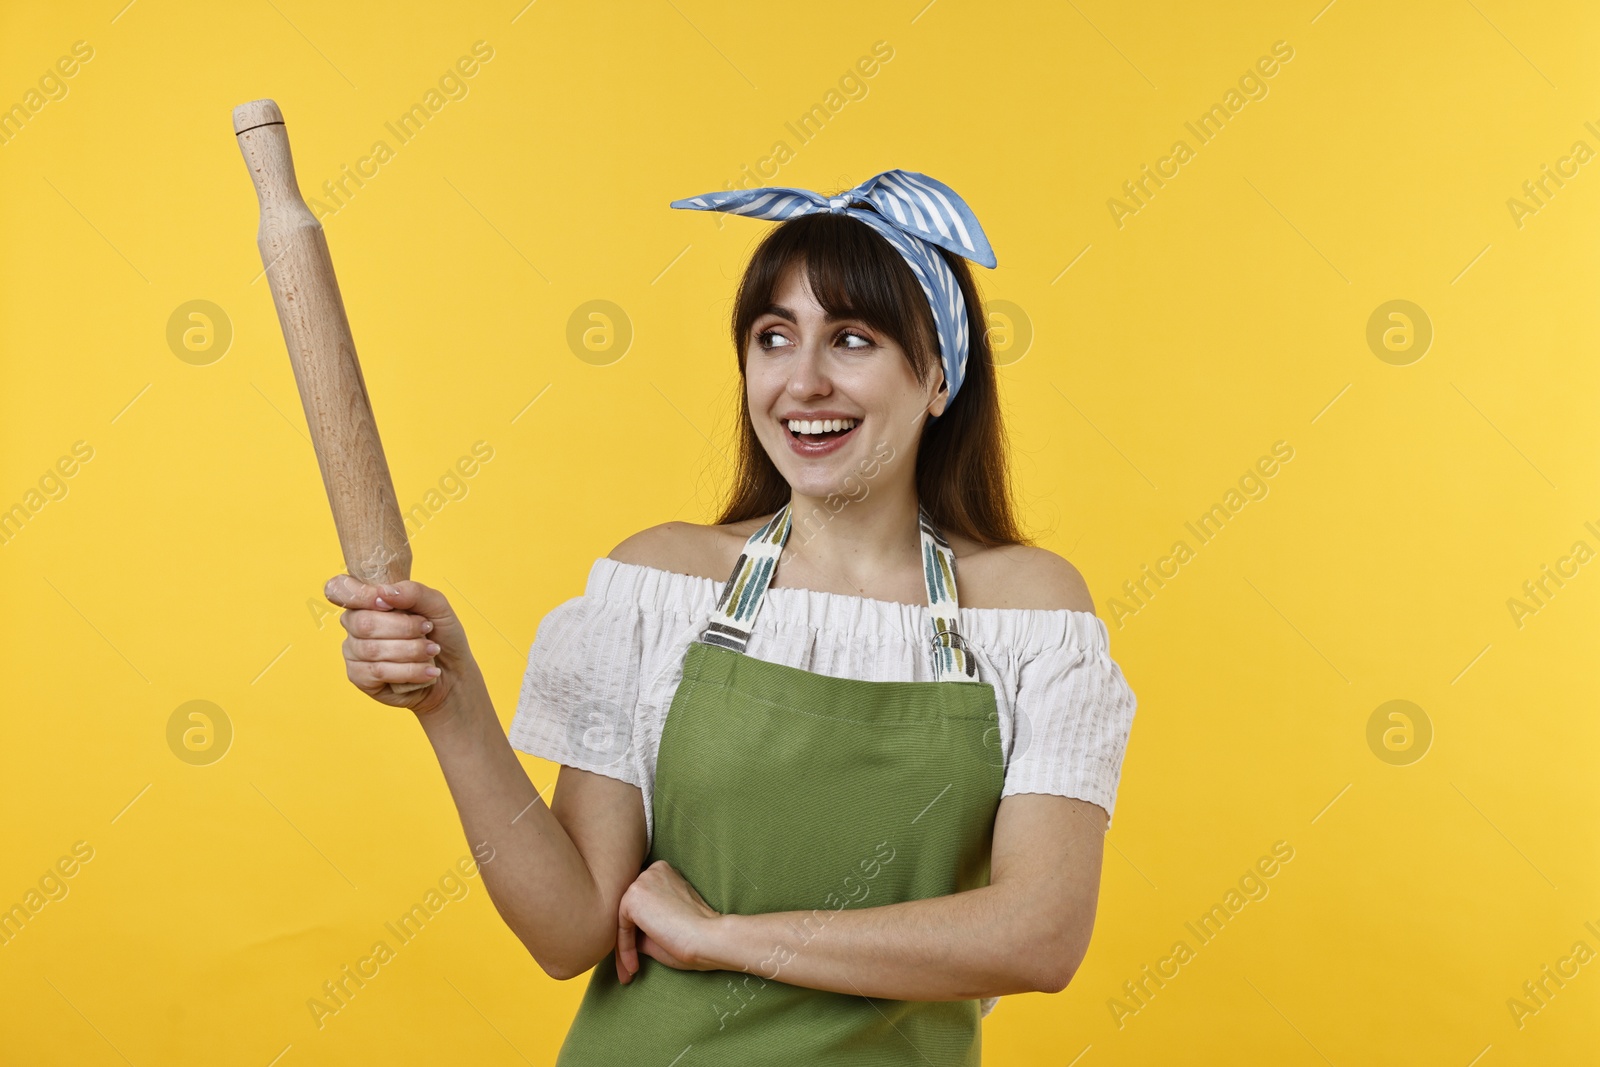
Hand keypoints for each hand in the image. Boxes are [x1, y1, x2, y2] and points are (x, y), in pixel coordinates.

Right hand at [323, 576, 471, 714]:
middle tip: (427, 629)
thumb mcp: (437, 606)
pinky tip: (427, 671)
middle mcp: (354, 624)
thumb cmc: (441, 635)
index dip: (360, 595)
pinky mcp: (360, 677)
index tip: (387, 603)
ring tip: (432, 651)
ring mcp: (354, 651)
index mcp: (367, 600)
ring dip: (411, 650)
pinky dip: (409, 671)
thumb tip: (384, 592)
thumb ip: (413, 592)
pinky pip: (378, 672)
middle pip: (363, 622)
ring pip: (372, 649)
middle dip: (403, 627)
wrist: (453, 673)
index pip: (340, 588)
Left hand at [615, 860, 724, 983]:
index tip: (643, 954)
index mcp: (665, 873)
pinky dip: (625, 950)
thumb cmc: (696, 936)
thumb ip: (646, 923)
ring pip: (623, 919)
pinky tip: (634, 967)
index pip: (644, 904)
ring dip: (624, 948)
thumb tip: (625, 935)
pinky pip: (621, 927)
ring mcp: (642, 881)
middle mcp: (652, 871)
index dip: (641, 932)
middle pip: (631, 910)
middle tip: (631, 967)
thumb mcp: (668, 924)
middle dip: (629, 940)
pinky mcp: (632, 897)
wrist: (708, 937)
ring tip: (630, 972)